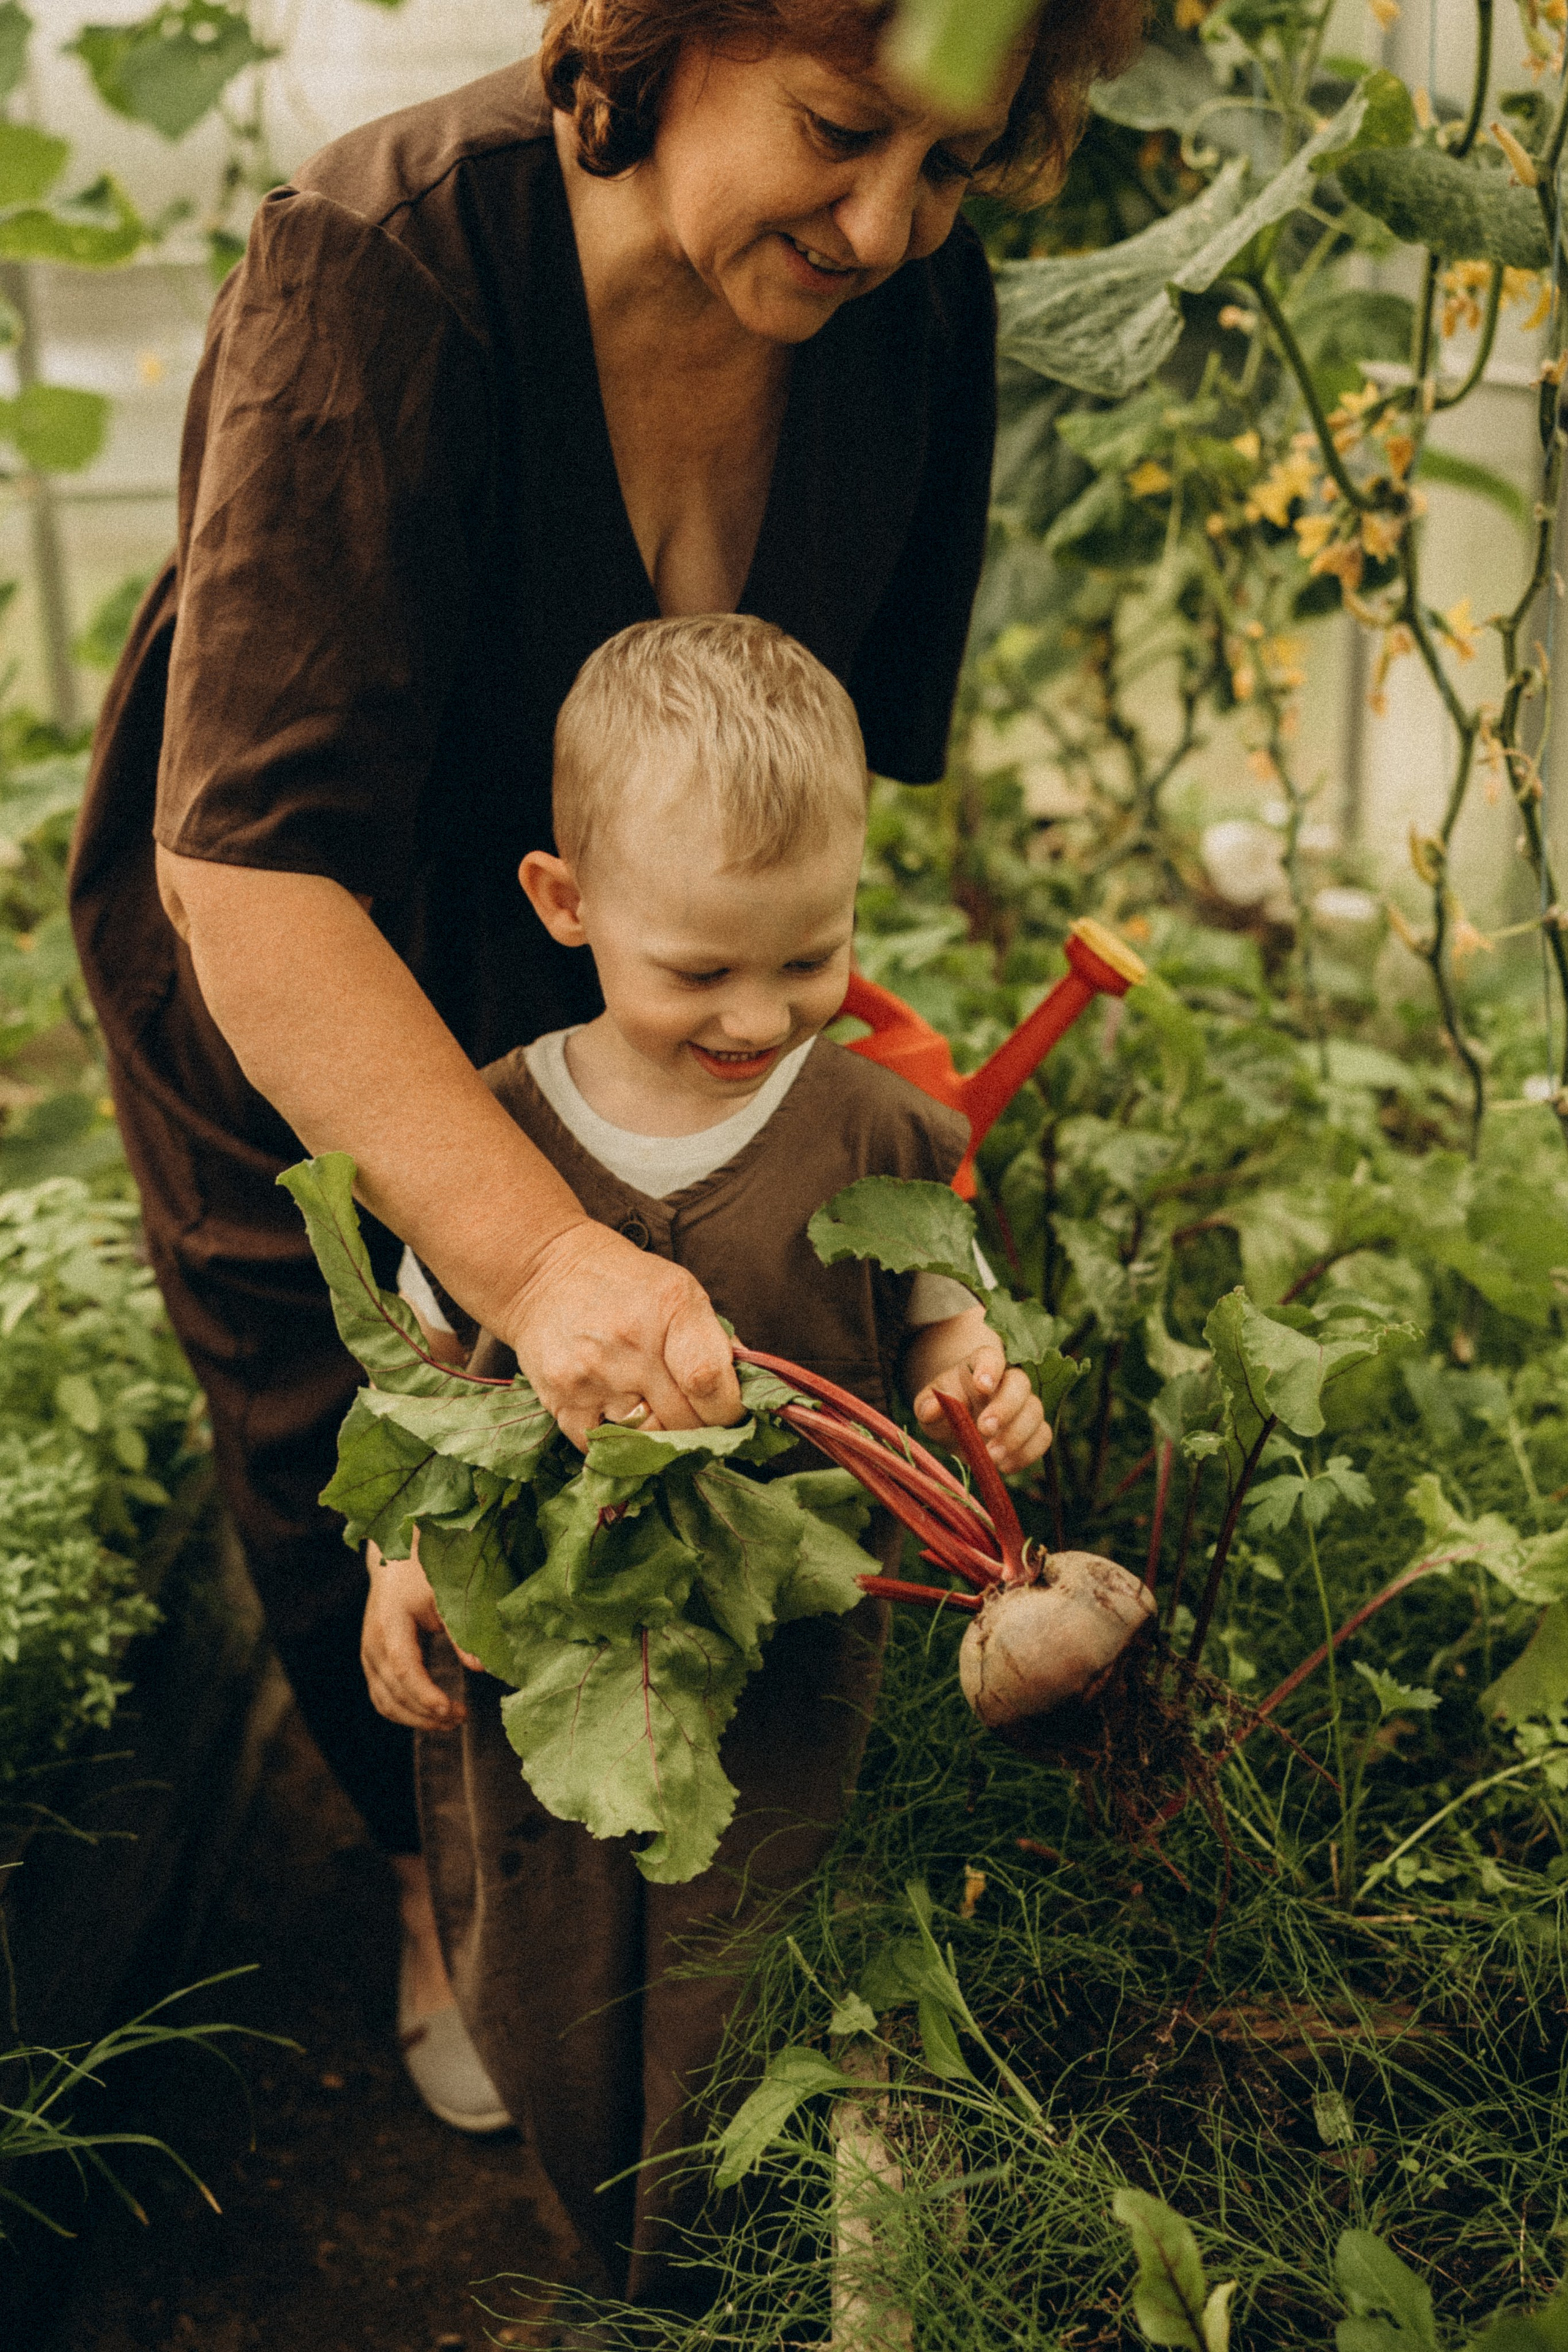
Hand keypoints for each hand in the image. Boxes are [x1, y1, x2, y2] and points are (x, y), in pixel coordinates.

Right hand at [361, 1539, 482, 1729]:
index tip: (451, 1710)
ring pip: (385, 1702)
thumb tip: (482, 1667)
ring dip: (416, 1719)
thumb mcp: (445, 1596)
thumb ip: (461, 1632)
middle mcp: (372, 1645)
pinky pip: (382, 1698)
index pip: (404, 1670)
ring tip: (450, 1721)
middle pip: (394, 1693)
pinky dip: (403, 1713)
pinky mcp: (372, 1662)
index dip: (426, 1695)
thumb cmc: (422, 1573)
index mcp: (389, 1625)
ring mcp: (368, 1656)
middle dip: (426, 1713)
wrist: (395, 1561)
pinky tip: (429, 1715)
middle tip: (460, 1717)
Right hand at [502, 1217, 740, 1450]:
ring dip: (661, 1438)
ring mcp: (593, 1375)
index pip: (710, 1383)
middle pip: (684, 1422)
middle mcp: (631, 1344)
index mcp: (670, 1309)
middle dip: (700, 1429)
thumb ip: (715, 1341)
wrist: (543, 1272)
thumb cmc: (623, 1282)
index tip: (727, 1411)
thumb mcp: (680, 1291)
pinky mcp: (561, 1399)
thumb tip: (747, 1392)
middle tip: (697, 1420)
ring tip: (657, 1414)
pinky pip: (604, 1448)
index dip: (728, 1410)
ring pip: (649, 1441)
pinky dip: (619, 1444)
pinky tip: (621, 1418)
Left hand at [913, 1347, 1050, 1474]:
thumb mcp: (927, 1406)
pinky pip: (1043, 1437)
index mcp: (979, 1366)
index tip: (982, 1385)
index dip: (990, 1367)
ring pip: (1035, 1411)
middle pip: (1020, 1383)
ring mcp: (1023, 1405)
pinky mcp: (1033, 1430)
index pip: (990, 1356)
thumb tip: (931, 1409)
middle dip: (1005, 1407)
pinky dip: (1027, 1453)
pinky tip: (1005, 1466)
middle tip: (985, 1429)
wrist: (958, 1428)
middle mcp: (1006, 1381)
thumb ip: (928, 1405)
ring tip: (992, 1456)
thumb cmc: (944, 1411)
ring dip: (1016, 1436)